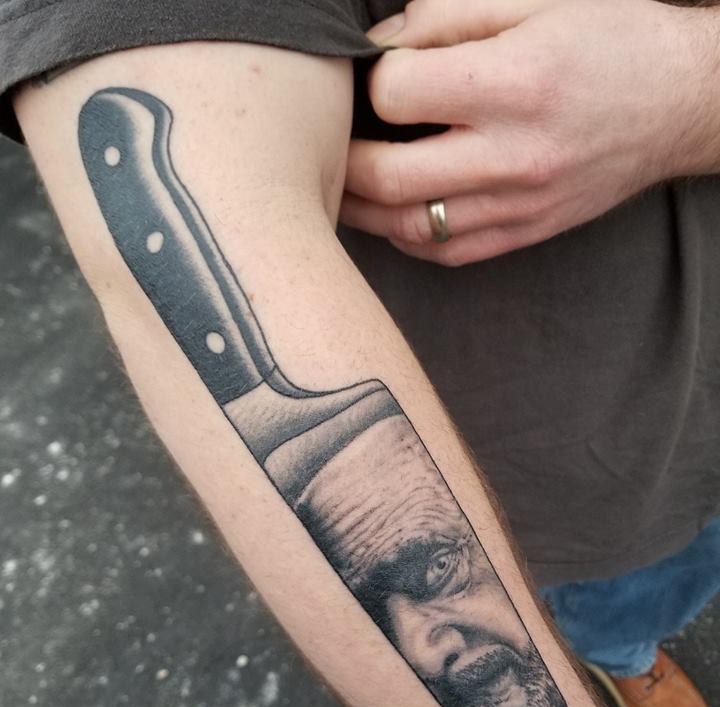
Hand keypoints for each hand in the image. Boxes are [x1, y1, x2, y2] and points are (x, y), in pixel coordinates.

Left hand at [341, 0, 717, 265]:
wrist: (678, 104)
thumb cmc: (610, 40)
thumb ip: (448, 14)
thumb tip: (380, 44)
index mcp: (516, 83)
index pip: (398, 94)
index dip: (372, 81)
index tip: (374, 75)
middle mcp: (516, 155)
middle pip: (389, 176)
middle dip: (342, 159)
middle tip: (329, 143)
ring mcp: (520, 205)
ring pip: (410, 227)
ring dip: (362, 210)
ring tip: (341, 184)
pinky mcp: (526, 233)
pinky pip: (448, 252)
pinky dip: (406, 236)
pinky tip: (393, 212)